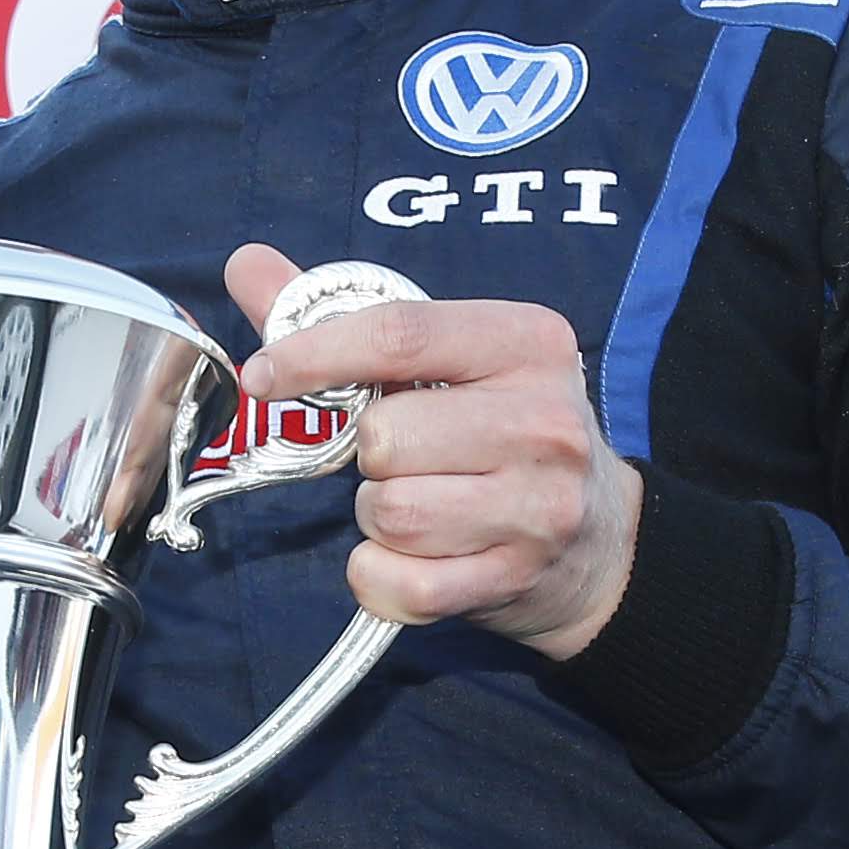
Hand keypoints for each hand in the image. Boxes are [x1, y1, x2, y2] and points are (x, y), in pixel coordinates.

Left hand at [224, 244, 642, 656]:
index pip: (398, 335)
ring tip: (421, 503)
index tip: (263, 375)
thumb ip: (343, 314)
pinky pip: (398, 583)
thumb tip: (248, 265)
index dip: (313, 354)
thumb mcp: (447, 358)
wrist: (600, 537)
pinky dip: (380, 576)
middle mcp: (545, 421)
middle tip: (403, 458)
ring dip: (377, 516)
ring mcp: (539, 506)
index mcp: (527, 343)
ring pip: (389, 513)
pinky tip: (414, 558)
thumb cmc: (500, 429)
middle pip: (384, 438)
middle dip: (367, 455)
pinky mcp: (516, 577)